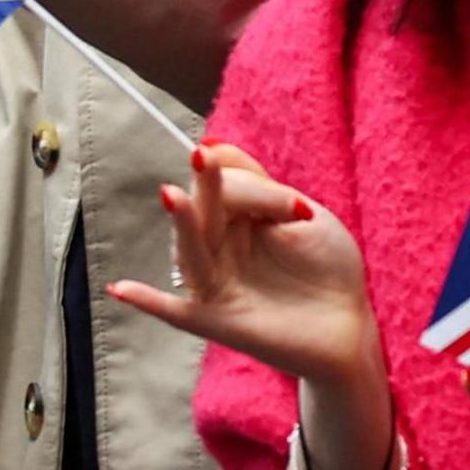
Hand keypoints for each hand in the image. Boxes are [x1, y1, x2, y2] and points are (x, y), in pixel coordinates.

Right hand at [113, 141, 386, 392]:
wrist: (349, 325)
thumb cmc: (327, 268)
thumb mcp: (304, 216)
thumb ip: (260, 187)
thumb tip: (212, 144)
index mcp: (236, 219)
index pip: (225, 189)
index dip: (254, 189)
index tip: (295, 207)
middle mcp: (218, 248)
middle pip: (203, 212)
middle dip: (206, 187)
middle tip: (203, 159)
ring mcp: (215, 283)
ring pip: (190, 251)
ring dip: (180, 225)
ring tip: (172, 196)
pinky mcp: (216, 319)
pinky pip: (175, 311)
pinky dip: (147, 301)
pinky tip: (121, 289)